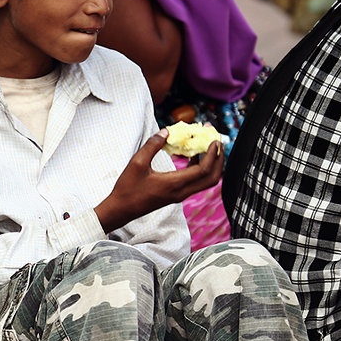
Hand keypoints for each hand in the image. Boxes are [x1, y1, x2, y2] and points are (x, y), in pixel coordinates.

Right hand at [95, 130, 221, 232]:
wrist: (121, 209)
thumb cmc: (128, 189)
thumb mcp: (137, 163)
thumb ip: (152, 145)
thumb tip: (166, 131)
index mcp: (174, 184)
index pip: (204, 169)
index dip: (212, 154)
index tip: (213, 139)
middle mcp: (182, 191)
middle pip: (212, 177)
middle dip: (218, 158)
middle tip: (215, 141)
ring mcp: (180, 194)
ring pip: (206, 181)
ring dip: (211, 164)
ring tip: (208, 146)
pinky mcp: (176, 194)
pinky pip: (196, 181)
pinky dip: (200, 168)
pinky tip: (193, 155)